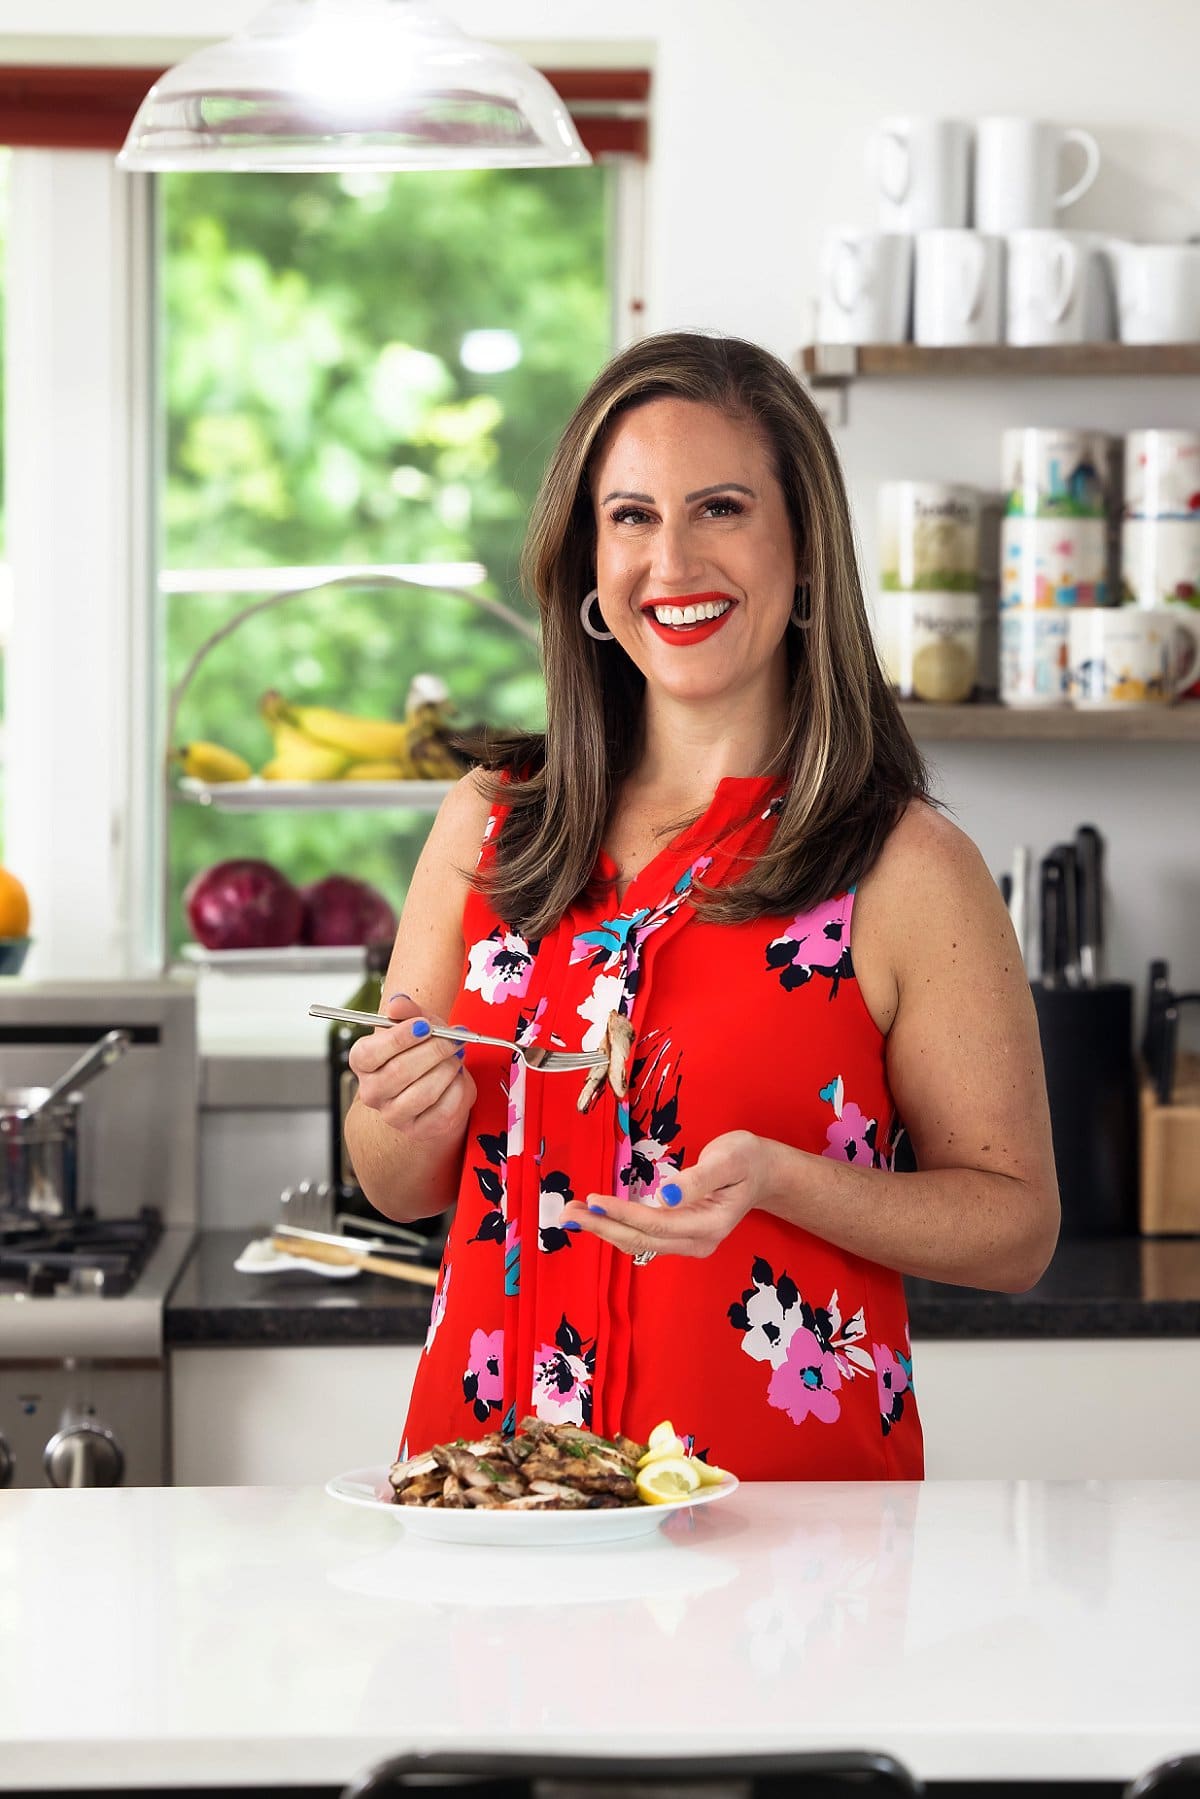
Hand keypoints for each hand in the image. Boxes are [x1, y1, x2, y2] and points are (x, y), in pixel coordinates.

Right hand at [348, 993, 475, 1145]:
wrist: (440, 1080)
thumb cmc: (423, 1049)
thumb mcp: (418, 1023)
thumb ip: (408, 1011)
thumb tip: (397, 1004)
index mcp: (363, 1062)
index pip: (370, 1053)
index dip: (399, 1038)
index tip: (425, 1026)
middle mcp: (372, 1092)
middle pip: (399, 1072)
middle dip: (433, 1051)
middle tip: (453, 1039)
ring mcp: (393, 1115)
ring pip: (423, 1092)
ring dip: (447, 1070)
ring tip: (456, 1058)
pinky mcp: (418, 1130)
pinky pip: (443, 1110)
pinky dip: (457, 1089)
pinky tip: (458, 1078)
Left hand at [561, 1130, 781, 1260]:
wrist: (762, 1172)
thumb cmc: (746, 1159)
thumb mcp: (729, 1159)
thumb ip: (698, 1179)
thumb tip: (665, 1196)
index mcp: (710, 1224)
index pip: (656, 1223)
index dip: (623, 1214)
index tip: (594, 1200)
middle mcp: (698, 1242)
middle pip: (642, 1240)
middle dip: (602, 1227)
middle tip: (568, 1212)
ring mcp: (689, 1244)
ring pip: (639, 1243)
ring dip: (605, 1230)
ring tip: (573, 1214)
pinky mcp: (681, 1238)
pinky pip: (644, 1238)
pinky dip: (617, 1228)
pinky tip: (597, 1218)